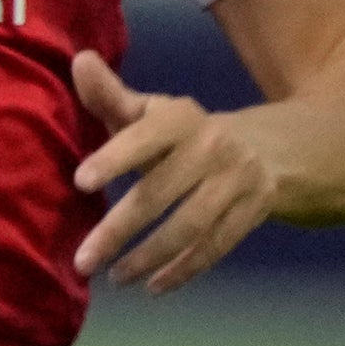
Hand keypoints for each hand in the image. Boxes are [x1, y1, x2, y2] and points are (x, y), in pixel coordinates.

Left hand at [69, 49, 282, 291]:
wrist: (265, 147)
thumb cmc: (179, 135)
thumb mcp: (149, 113)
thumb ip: (110, 96)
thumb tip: (78, 58)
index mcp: (180, 118)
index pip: (145, 135)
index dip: (115, 156)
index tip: (80, 181)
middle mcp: (213, 146)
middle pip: (160, 192)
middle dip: (119, 229)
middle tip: (83, 260)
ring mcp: (237, 180)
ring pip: (190, 225)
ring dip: (149, 256)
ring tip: (113, 277)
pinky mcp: (253, 210)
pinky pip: (216, 245)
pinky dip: (185, 270)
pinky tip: (153, 287)